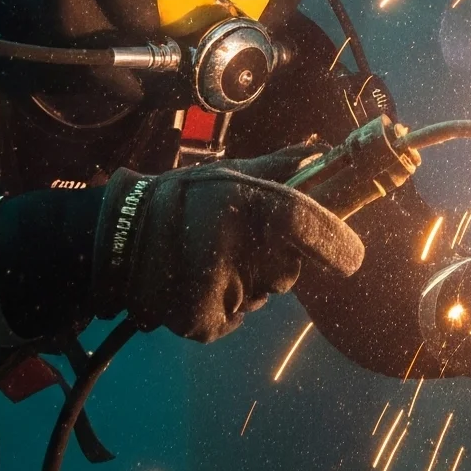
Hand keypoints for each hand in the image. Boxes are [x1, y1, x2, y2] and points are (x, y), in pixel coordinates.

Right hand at [95, 149, 363, 342]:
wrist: (120, 236)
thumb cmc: (184, 198)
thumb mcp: (231, 173)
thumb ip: (280, 167)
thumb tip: (322, 150)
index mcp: (252, 205)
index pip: (309, 225)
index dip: (336, 243)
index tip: (350, 258)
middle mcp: (241, 248)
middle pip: (287, 270)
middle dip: (273, 262)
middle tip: (240, 244)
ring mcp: (222, 288)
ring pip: (259, 296)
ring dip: (245, 283)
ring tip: (210, 261)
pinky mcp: (203, 319)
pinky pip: (233, 320)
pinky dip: (220, 308)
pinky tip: (199, 284)